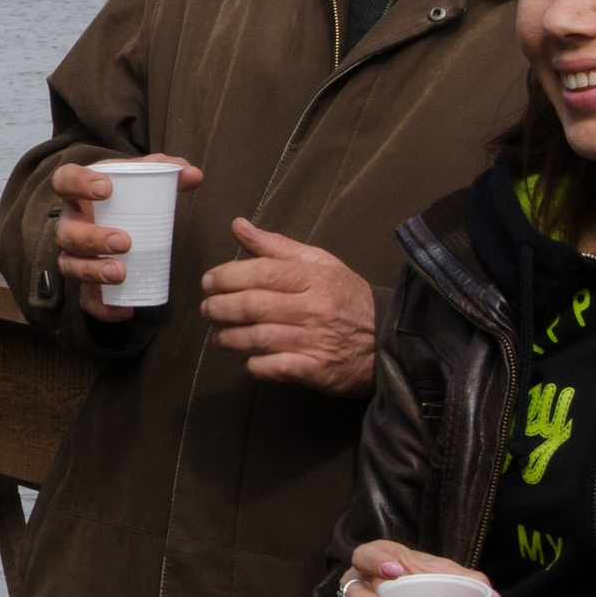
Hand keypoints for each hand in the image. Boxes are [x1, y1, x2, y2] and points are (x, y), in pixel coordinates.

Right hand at [52, 157, 203, 320]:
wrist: (117, 220)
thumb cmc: (126, 196)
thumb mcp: (142, 179)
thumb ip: (166, 172)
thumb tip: (193, 175)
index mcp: (78, 192)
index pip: (65, 180)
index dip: (79, 183)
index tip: (106, 188)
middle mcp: (70, 224)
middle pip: (67, 233)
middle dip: (92, 239)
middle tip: (124, 241)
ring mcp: (74, 256)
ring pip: (71, 266)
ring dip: (93, 271)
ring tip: (120, 273)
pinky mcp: (85, 283)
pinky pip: (86, 300)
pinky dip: (103, 308)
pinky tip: (127, 310)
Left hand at [201, 221, 378, 393]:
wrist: (388, 341)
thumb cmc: (347, 298)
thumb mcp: (320, 263)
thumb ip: (276, 247)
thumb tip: (238, 226)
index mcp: (315, 278)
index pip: (262, 273)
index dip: (227, 277)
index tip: (208, 282)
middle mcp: (314, 308)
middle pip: (253, 306)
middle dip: (220, 308)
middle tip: (207, 309)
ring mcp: (315, 341)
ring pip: (257, 338)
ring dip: (229, 337)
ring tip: (219, 335)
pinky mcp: (315, 370)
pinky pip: (272, 367)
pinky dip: (252, 364)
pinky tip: (247, 358)